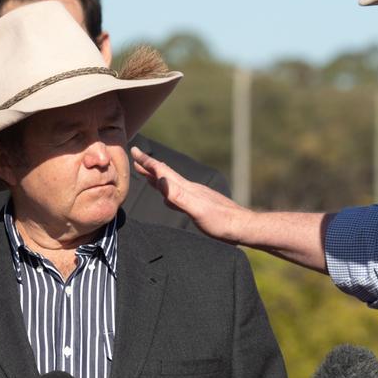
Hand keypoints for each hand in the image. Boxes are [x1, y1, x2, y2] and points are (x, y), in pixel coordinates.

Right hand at [131, 145, 252, 241]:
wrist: (243, 227)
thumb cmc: (221, 223)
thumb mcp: (197, 211)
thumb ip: (178, 196)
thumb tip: (160, 180)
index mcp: (186, 189)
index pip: (162, 172)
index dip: (147, 162)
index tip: (134, 150)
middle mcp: (190, 189)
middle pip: (166, 174)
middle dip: (149, 166)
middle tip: (136, 157)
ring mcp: (196, 196)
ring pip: (171, 183)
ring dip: (158, 177)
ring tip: (148, 174)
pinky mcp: (200, 205)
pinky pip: (178, 194)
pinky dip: (168, 191)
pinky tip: (169, 197)